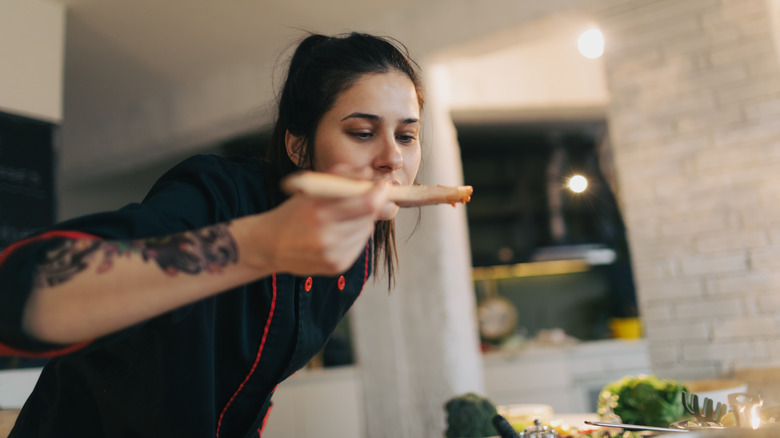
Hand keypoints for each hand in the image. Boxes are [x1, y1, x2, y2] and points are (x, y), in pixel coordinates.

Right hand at [246, 175, 389, 275]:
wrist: (269, 245)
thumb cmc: (292, 213)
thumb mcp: (310, 189)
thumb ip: (340, 176)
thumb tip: (369, 175)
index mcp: (319, 212)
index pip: (367, 203)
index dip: (379, 193)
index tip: (381, 187)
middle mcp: (326, 236)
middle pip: (370, 217)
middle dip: (370, 205)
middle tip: (361, 199)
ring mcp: (332, 254)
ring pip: (366, 231)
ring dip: (362, 221)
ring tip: (340, 219)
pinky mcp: (336, 266)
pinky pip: (360, 246)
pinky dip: (354, 236)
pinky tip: (338, 233)